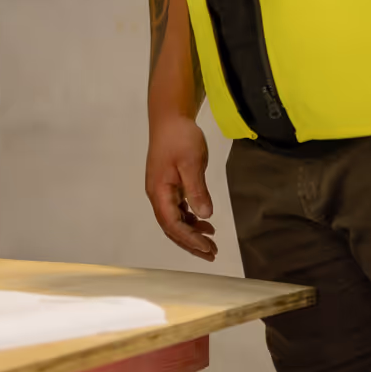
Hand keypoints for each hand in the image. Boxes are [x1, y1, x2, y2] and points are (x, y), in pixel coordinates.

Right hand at [144, 112, 215, 259]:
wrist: (170, 118)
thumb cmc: (180, 138)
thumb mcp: (191, 163)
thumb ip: (197, 190)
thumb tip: (205, 215)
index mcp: (159, 191)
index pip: (172, 224)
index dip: (190, 239)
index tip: (209, 248)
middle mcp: (157, 194)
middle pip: (171, 227)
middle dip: (190, 243)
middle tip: (212, 253)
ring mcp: (162, 190)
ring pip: (174, 220)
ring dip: (191, 233)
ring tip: (212, 241)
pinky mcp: (169, 185)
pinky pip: (177, 209)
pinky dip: (190, 219)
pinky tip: (204, 221)